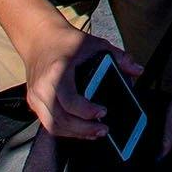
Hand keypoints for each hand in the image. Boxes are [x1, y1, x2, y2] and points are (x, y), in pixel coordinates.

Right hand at [20, 21, 141, 141]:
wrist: (39, 38)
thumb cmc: (67, 41)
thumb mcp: (96, 44)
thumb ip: (119, 57)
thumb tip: (138, 71)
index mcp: (57, 71)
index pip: (68, 100)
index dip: (85, 111)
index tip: (103, 112)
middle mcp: (42, 87)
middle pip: (59, 118)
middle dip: (82, 129)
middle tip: (103, 130)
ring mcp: (35, 96)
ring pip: (52, 125)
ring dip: (74, 133)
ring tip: (95, 133)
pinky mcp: (33, 102)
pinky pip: (48, 122)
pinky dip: (64, 129)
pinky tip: (80, 130)